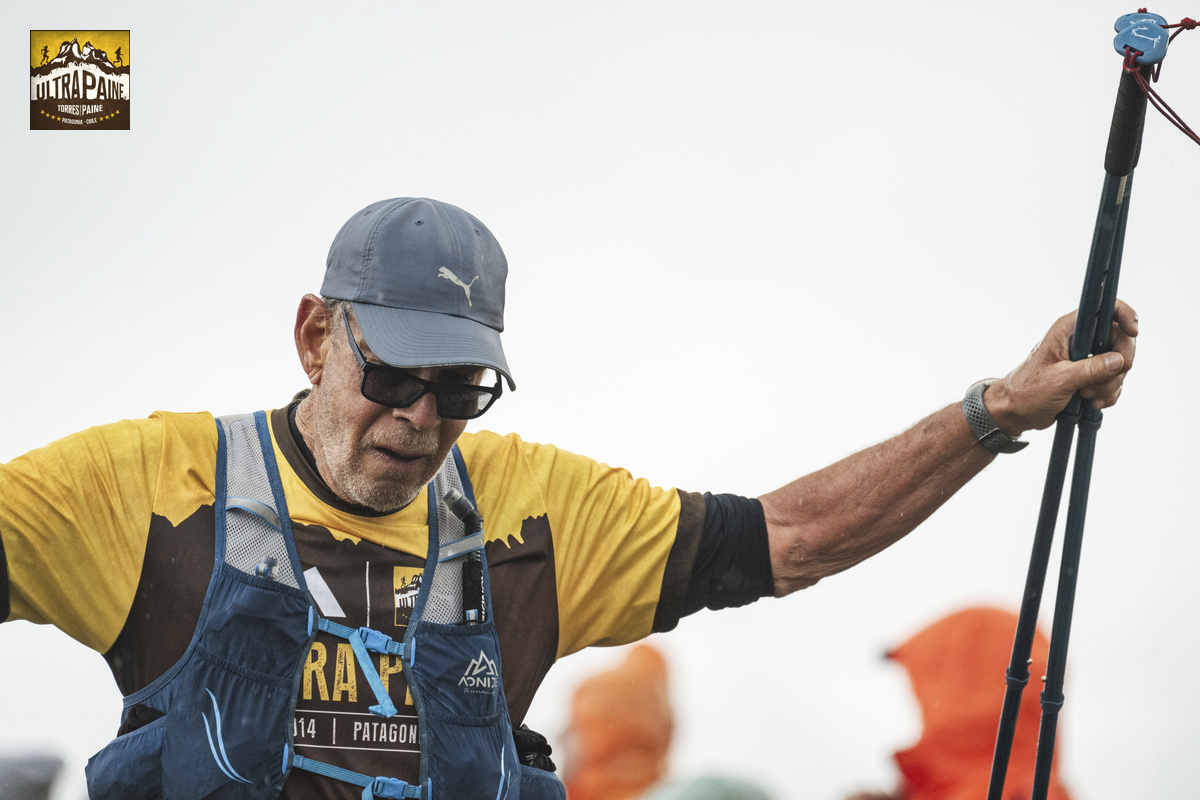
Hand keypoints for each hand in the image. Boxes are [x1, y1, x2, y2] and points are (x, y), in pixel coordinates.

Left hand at [985, 300, 1137, 434]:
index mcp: (1068, 330)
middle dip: (1119, 365)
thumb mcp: (1059, 380)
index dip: (1124, 314)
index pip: (1104, 307)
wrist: (1016, 411)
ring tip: (1088, 396)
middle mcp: (1080, 339)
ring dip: (1110, 384)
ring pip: (1119, 364)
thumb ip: (1090, 369)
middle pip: (1120, 339)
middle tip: (1103, 383)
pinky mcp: (1090, 375)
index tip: (1133, 331)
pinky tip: (1092, 403)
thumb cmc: (1027, 391)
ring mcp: (1087, 357)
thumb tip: (1118, 360)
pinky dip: (1108, 393)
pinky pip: (1113, 380)